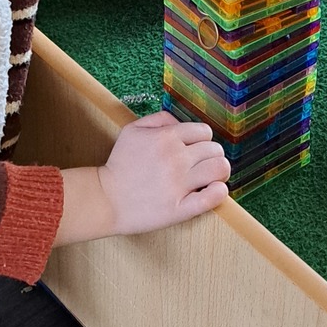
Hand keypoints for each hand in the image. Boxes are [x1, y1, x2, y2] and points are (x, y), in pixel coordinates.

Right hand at [99, 110, 229, 230]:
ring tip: (211, 178)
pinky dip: (219, 192)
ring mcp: (179, 183)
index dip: (203, 140)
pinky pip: (213, 196)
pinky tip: (213, 191)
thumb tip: (180, 123)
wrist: (106, 199)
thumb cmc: (120, 165)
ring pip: (220, 169)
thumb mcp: (132, 130)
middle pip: (215, 150)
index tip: (196, 150)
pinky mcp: (181, 208)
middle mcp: (176, 158)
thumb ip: (159, 119)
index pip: (204, 132)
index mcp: (166, 137)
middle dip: (212, 156)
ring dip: (220, 172)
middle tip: (202, 165)